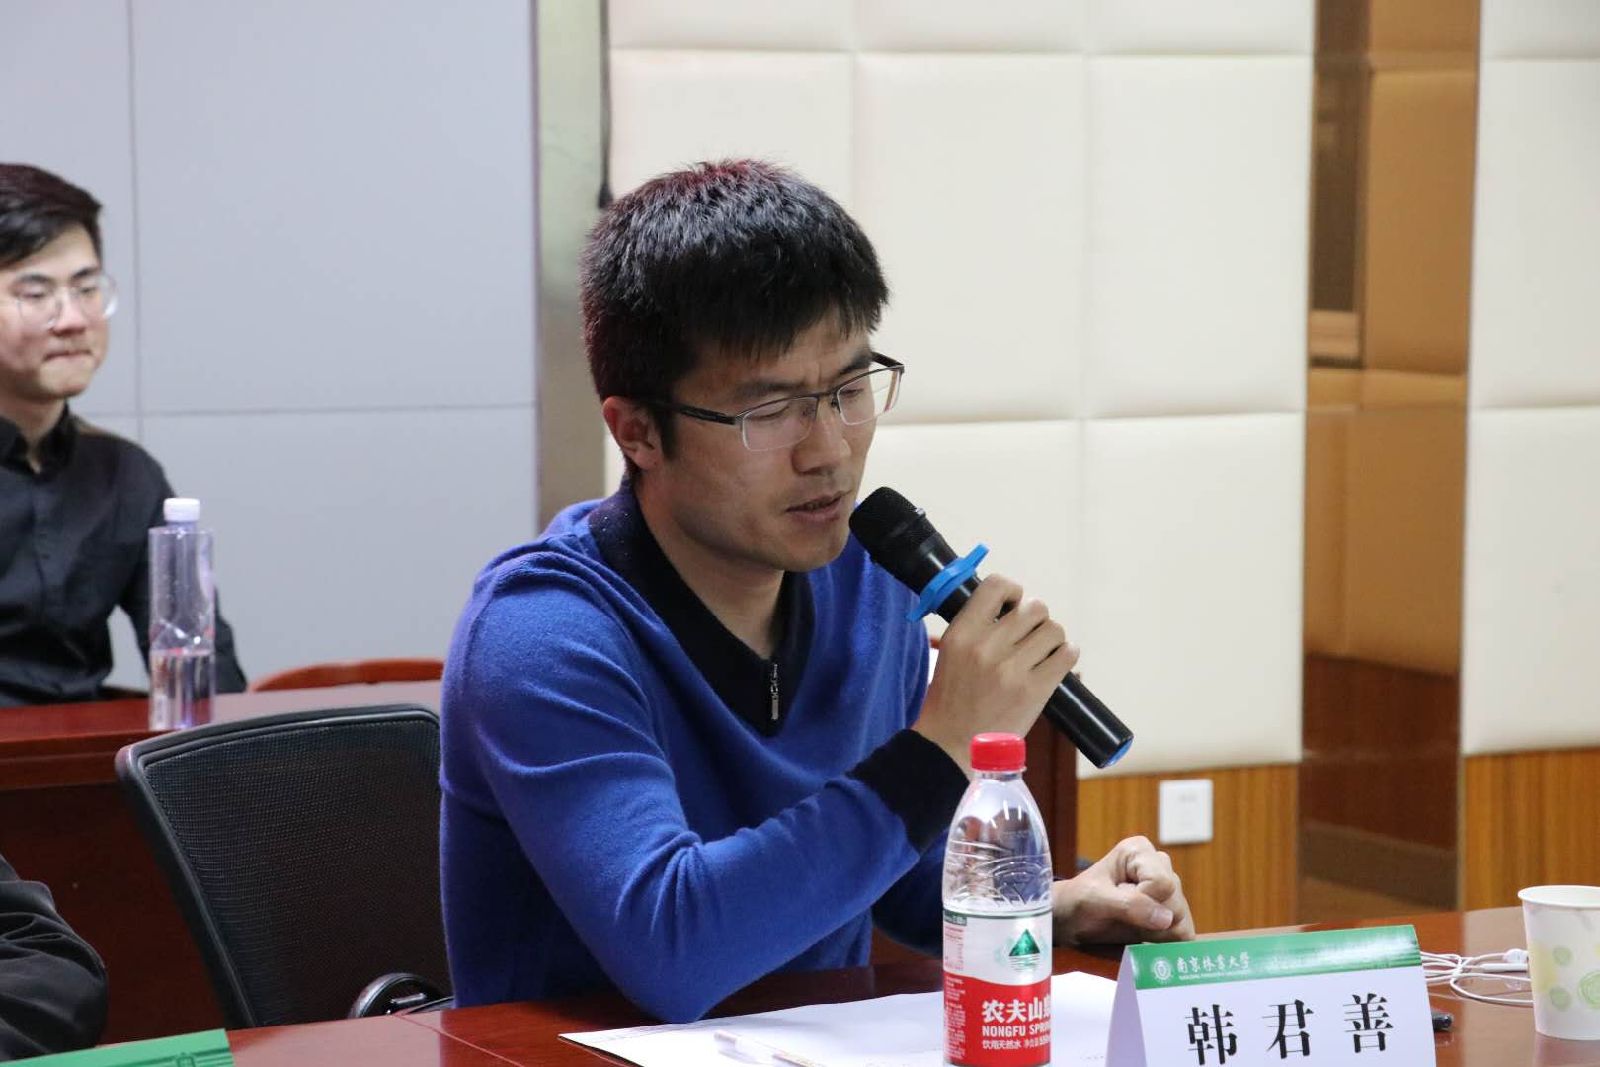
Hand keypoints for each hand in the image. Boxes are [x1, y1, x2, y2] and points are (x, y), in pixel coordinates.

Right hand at [913, 574, 1078, 769]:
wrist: (951, 744)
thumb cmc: (951, 697)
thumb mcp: (949, 652)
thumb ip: (975, 627)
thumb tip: (1011, 606)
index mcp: (962, 633)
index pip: (996, 586)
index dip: (1012, 591)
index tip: (1013, 605)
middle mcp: (987, 646)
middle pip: (1034, 608)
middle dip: (1036, 619)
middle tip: (1029, 636)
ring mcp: (1012, 669)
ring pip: (1054, 630)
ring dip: (1052, 639)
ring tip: (1042, 652)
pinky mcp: (1035, 691)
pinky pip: (1066, 655)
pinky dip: (1066, 655)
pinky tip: (1057, 661)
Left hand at [1052, 836, 1194, 944]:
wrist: (1072, 919)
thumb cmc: (1078, 902)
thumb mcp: (1095, 900)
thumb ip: (1129, 905)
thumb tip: (1166, 918)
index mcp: (1140, 851)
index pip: (1161, 884)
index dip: (1143, 902)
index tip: (1118, 904)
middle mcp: (1159, 865)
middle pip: (1175, 903)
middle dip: (1150, 920)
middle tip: (1123, 917)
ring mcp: (1169, 889)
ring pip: (1182, 920)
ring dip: (1156, 933)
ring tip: (1131, 925)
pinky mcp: (1173, 911)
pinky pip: (1184, 932)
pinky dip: (1164, 941)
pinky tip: (1142, 935)